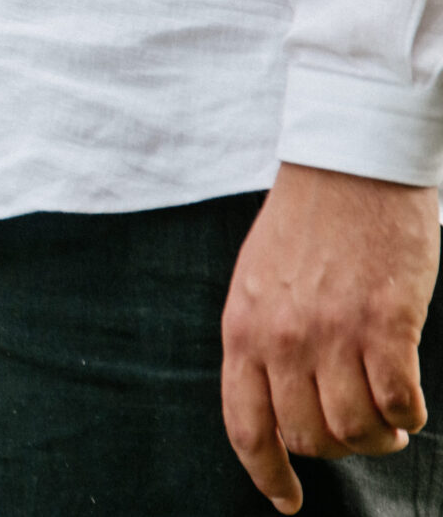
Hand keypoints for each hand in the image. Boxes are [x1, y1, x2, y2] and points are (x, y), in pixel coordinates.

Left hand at [222, 162, 438, 511]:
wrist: (348, 168)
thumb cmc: (305, 226)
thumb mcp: (257, 284)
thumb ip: (262, 341)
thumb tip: (276, 403)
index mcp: (243, 329)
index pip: (246, 424)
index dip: (266, 473)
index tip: (286, 500)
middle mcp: (282, 338)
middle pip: (307, 436)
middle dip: (336, 449)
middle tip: (360, 432)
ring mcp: (333, 333)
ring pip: (355, 429)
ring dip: (378, 436)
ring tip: (390, 420)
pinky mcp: (386, 324)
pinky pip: (398, 401)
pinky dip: (407, 413)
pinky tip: (408, 400)